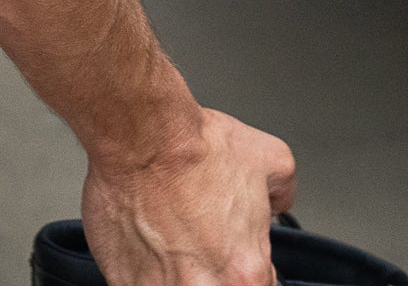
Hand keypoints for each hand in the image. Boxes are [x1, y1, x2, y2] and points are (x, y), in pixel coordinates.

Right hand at [80, 106, 295, 285]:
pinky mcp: (124, 281)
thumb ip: (283, 193)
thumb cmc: (196, 148)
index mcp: (247, 272)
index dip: (247, 269)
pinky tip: (146, 240)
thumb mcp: (272, 159)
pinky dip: (144, 268)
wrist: (143, 136)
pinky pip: (140, 284)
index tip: (235, 257)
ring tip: (171, 239)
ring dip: (176, 272)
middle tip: (201, 244)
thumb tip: (276, 201)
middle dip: (211, 272)